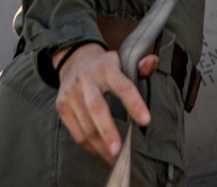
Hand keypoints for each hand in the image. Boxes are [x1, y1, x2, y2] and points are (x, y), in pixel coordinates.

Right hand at [55, 42, 158, 161]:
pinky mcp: (62, 106)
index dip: (134, 103)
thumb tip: (154, 61)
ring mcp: (72, 93)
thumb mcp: (122, 60)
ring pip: (86, 125)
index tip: (146, 121)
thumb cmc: (105, 66)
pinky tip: (100, 150)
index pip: (122, 86)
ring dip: (101, 146)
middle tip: (119, 151)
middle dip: (109, 131)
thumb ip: (140, 66)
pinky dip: (90, 146)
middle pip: (97, 108)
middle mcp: (86, 79)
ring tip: (115, 158)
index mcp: (106, 67)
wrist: (74, 59)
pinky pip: (76, 133)